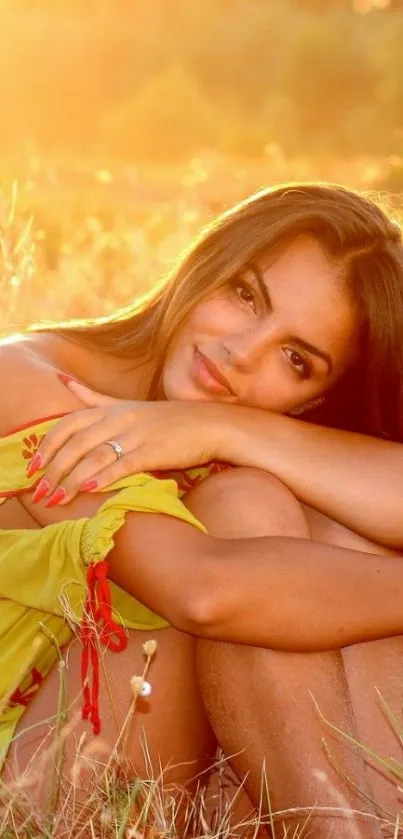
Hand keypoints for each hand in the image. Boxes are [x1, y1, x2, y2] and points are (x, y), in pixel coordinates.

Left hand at [31, 380, 226, 504]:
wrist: (210, 425)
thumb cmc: (169, 419)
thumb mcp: (128, 404)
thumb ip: (94, 397)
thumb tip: (63, 381)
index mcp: (111, 408)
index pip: (68, 423)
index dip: (47, 445)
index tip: (33, 467)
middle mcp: (120, 418)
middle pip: (76, 443)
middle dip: (54, 469)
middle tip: (40, 493)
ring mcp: (138, 434)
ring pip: (95, 456)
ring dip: (72, 479)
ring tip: (58, 499)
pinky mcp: (154, 451)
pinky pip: (124, 464)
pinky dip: (105, 476)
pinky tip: (91, 489)